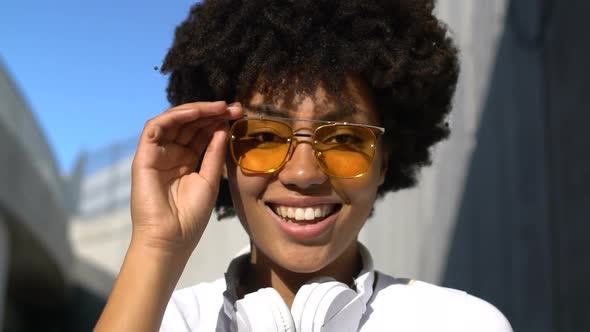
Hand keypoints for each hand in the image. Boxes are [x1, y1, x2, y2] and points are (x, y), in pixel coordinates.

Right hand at [130, 101, 242, 255]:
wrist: (171, 239)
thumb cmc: (190, 216)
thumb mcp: (209, 179)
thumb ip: (214, 153)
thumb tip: (222, 127)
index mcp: (186, 161)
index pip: (201, 133)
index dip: (219, 121)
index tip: (240, 114)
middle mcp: (171, 154)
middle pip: (190, 124)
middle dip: (212, 112)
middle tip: (235, 107)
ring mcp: (157, 154)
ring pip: (174, 121)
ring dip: (196, 110)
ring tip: (219, 107)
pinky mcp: (144, 156)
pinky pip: (155, 127)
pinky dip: (174, 116)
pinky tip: (196, 113)